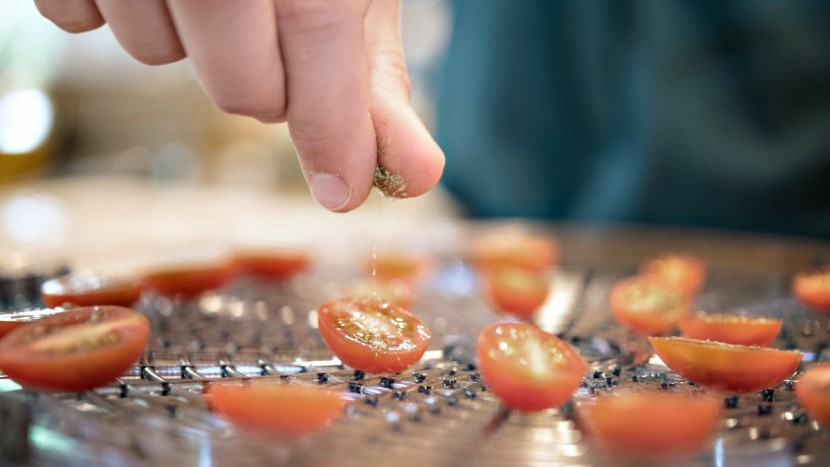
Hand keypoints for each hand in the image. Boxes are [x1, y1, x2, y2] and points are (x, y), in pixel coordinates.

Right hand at [34, 0, 444, 211]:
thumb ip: (368, 76)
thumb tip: (414, 174)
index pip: (318, 24)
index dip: (334, 118)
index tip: (345, 187)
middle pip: (237, 79)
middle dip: (268, 89)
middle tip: (273, 44)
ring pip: (152, 50)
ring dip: (191, 44)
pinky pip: (77, 18)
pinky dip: (119, 14)